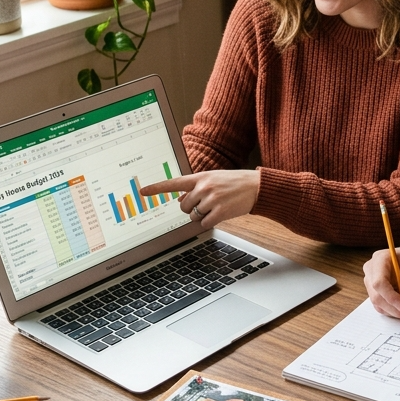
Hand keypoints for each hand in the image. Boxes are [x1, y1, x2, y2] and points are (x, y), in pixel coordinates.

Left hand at [139, 170, 259, 229]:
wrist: (256, 186)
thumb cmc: (235, 182)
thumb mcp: (214, 179)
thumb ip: (196, 187)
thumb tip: (180, 199)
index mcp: (200, 177)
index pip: (174, 183)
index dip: (157, 188)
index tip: (143, 191)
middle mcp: (203, 187)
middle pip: (183, 206)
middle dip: (191, 208)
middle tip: (206, 203)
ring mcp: (211, 199)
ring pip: (194, 216)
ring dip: (203, 215)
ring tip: (217, 206)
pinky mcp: (220, 211)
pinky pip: (205, 223)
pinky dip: (210, 222)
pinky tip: (221, 214)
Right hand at [363, 242, 399, 320]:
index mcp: (381, 259)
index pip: (379, 282)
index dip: (390, 297)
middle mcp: (372, 270)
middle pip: (377, 296)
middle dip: (395, 308)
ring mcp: (372, 282)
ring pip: (379, 304)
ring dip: (396, 312)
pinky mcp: (376, 292)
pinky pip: (382, 307)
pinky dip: (395, 311)